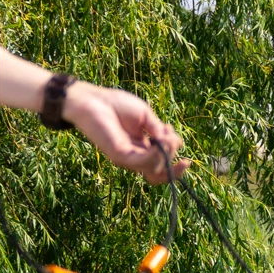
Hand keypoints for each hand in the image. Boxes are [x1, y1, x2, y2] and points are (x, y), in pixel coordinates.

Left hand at [61, 82, 187, 180]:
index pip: (161, 164)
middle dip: (174, 160)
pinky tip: (161, 142)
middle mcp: (135, 156)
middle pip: (161, 172)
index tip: (181, 147)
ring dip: (167, 155)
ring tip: (167, 138)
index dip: (174, 161)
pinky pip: (144, 163)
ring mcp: (127, 158)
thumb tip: (173, 143)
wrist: (92, 100)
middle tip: (174, 143)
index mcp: (142, 147)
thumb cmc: (115, 104)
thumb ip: (159, 130)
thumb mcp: (146, 116)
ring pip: (155, 170)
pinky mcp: (120, 156)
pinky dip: (157, 155)